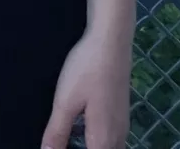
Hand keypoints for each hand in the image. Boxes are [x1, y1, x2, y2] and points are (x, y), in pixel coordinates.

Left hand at [40, 26, 132, 148]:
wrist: (111, 42)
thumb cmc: (86, 71)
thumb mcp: (65, 102)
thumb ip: (57, 132)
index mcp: (103, 141)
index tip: (57, 145)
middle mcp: (118, 138)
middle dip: (81, 148)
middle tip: (59, 140)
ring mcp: (122, 125)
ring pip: (107, 147)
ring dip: (89, 145)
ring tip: (67, 137)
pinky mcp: (121, 113)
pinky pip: (110, 138)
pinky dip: (95, 140)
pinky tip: (80, 126)